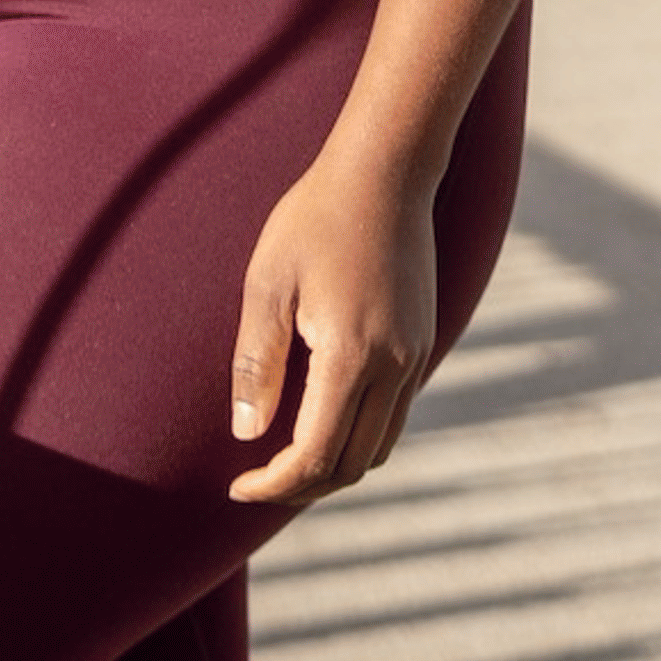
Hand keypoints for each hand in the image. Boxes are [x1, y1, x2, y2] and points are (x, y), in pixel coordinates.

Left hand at [227, 147, 437, 505]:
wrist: (385, 174)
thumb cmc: (314, 220)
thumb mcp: (267, 283)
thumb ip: (258, 363)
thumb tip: (247, 434)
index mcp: (352, 357)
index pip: (314, 455)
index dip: (273, 483)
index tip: (237, 486)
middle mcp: (394, 367)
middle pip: (350, 465)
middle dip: (301, 486)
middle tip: (256, 481)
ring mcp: (415, 358)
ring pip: (378, 448)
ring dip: (333, 467)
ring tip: (285, 461)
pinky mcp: (423, 345)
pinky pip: (394, 417)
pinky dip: (358, 437)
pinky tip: (322, 421)